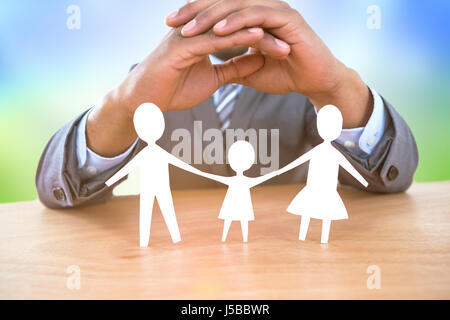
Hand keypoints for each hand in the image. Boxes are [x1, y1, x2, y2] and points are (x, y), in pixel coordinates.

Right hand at [87, 25, 288, 155]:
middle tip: (293, 41)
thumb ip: (234, 68)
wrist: (143, 101)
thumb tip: (258, 61)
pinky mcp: (182, 45)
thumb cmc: (172, 89)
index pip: (240, 32)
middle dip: (267, 33)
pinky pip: (215, 38)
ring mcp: (189, 35)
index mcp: (204, 36)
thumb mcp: (213, 79)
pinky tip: (257, 37)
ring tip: (283, 40)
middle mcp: (197, 29)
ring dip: (258, 33)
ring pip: (230, 29)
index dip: (264, 38)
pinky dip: (237, 37)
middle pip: (238, 26)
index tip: (287, 47)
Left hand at [167, 0, 372, 127]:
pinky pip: (256, 16)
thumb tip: (212, 68)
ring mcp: (275, 10)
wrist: (315, 82)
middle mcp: (262, 8)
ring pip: (236, 6)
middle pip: (222, 2)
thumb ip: (233, 63)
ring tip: (188, 29)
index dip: (194, 17)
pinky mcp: (287, 18)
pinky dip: (237, 22)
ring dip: (210, 17)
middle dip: (194, 12)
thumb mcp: (250, 69)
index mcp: (252, 16)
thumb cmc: (286, 75)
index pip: (218, 11)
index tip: (170, 27)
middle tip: (170, 22)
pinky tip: (218, 31)